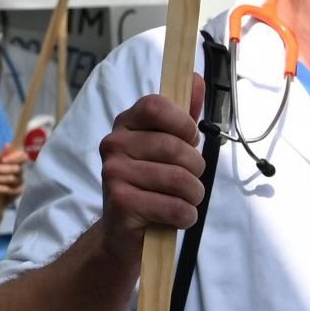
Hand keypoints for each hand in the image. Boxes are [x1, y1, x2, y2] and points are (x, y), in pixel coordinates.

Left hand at [0, 144, 27, 207]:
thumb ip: (0, 156)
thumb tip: (8, 144)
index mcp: (14, 162)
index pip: (23, 157)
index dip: (15, 157)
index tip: (3, 160)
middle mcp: (19, 171)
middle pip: (18, 168)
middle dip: (5, 170)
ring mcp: (19, 182)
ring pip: (15, 179)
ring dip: (1, 179)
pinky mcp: (17, 192)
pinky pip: (13, 189)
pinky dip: (2, 188)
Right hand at [90, 93, 205, 266]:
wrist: (124, 232)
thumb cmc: (150, 184)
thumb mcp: (167, 147)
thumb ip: (182, 115)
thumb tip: (196, 78)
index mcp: (125, 124)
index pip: (155, 105)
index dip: (182, 122)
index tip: (190, 139)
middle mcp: (113, 144)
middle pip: (175, 147)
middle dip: (196, 169)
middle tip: (191, 181)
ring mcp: (114, 173)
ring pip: (179, 179)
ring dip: (194, 196)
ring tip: (186, 200)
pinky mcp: (121, 203)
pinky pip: (174, 206)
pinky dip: (186, 216)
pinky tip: (177, 217)